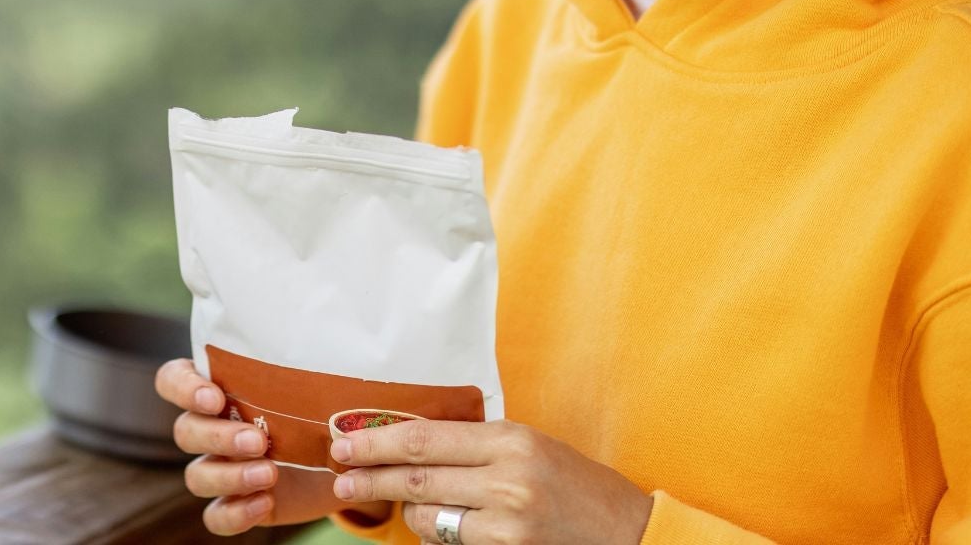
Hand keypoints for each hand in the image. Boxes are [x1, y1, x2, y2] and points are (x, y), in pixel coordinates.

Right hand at [154, 357, 390, 534]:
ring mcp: (221, 467)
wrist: (346, 461)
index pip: (173, 380)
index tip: (216, 398)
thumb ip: (309, 369)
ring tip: (269, 474)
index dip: (183, 389)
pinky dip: (235, 513)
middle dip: (218, 436)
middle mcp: (211, 427)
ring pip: (196, 475)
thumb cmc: (326, 409)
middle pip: (185, 431)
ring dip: (228, 476)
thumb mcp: (320, 384)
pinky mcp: (235, 503)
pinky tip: (265, 502)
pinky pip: (215, 515)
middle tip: (259, 441)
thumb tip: (333, 344)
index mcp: (219, 388)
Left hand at [329, 418, 652, 544]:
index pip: (423, 437)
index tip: (344, 444)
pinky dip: (437, 534)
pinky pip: (449, 541)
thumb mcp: (529, 448)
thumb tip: (406, 443)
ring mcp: (508, 517)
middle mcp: (507, 474)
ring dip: (409, 510)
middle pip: (415, 474)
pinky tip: (444, 527)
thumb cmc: (576, 487)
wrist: (629, 532)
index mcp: (509, 437)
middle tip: (341, 480)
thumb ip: (475, 445)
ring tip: (407, 505)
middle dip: (369, 477)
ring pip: (427, 513)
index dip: (375, 441)